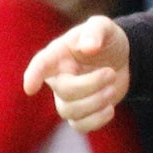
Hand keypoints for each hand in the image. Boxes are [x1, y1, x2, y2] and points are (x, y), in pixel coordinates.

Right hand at [22, 15, 132, 133]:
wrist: (122, 59)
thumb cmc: (106, 40)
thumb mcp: (104, 27)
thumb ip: (96, 30)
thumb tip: (89, 47)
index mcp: (58, 55)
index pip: (41, 64)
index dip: (34, 76)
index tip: (30, 88)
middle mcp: (58, 77)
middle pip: (65, 91)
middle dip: (91, 85)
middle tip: (111, 73)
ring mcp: (68, 97)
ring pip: (70, 111)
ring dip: (96, 102)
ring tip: (112, 88)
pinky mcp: (81, 112)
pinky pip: (80, 126)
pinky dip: (96, 120)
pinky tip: (110, 109)